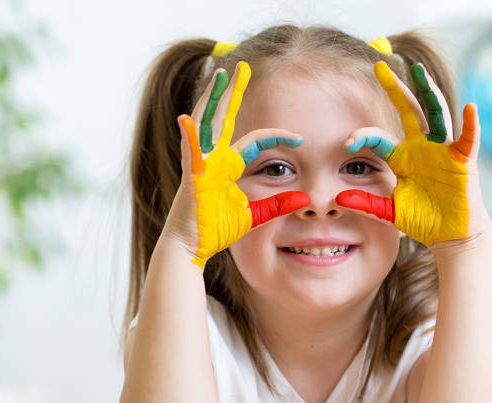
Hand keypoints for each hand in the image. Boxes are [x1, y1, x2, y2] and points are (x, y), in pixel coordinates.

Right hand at [174, 62, 309, 268]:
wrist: (191, 246)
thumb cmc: (216, 231)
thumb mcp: (256, 216)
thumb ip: (278, 205)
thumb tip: (304, 199)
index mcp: (228, 165)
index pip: (256, 140)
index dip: (278, 136)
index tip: (301, 138)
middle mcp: (213, 158)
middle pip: (224, 117)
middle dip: (233, 92)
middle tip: (242, 67)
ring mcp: (199, 163)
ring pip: (206, 122)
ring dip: (213, 98)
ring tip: (221, 75)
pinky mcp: (191, 175)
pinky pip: (190, 150)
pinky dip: (189, 133)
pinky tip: (187, 116)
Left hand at [335, 61, 482, 246]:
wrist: (450, 236)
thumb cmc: (424, 221)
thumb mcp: (389, 212)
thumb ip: (366, 203)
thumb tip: (339, 199)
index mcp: (402, 157)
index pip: (378, 137)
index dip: (362, 136)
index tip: (347, 142)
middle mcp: (422, 147)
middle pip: (407, 110)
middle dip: (395, 88)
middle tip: (380, 65)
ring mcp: (443, 150)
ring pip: (435, 114)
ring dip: (428, 91)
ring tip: (419, 70)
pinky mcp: (463, 160)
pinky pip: (467, 138)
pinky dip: (471, 123)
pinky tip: (470, 107)